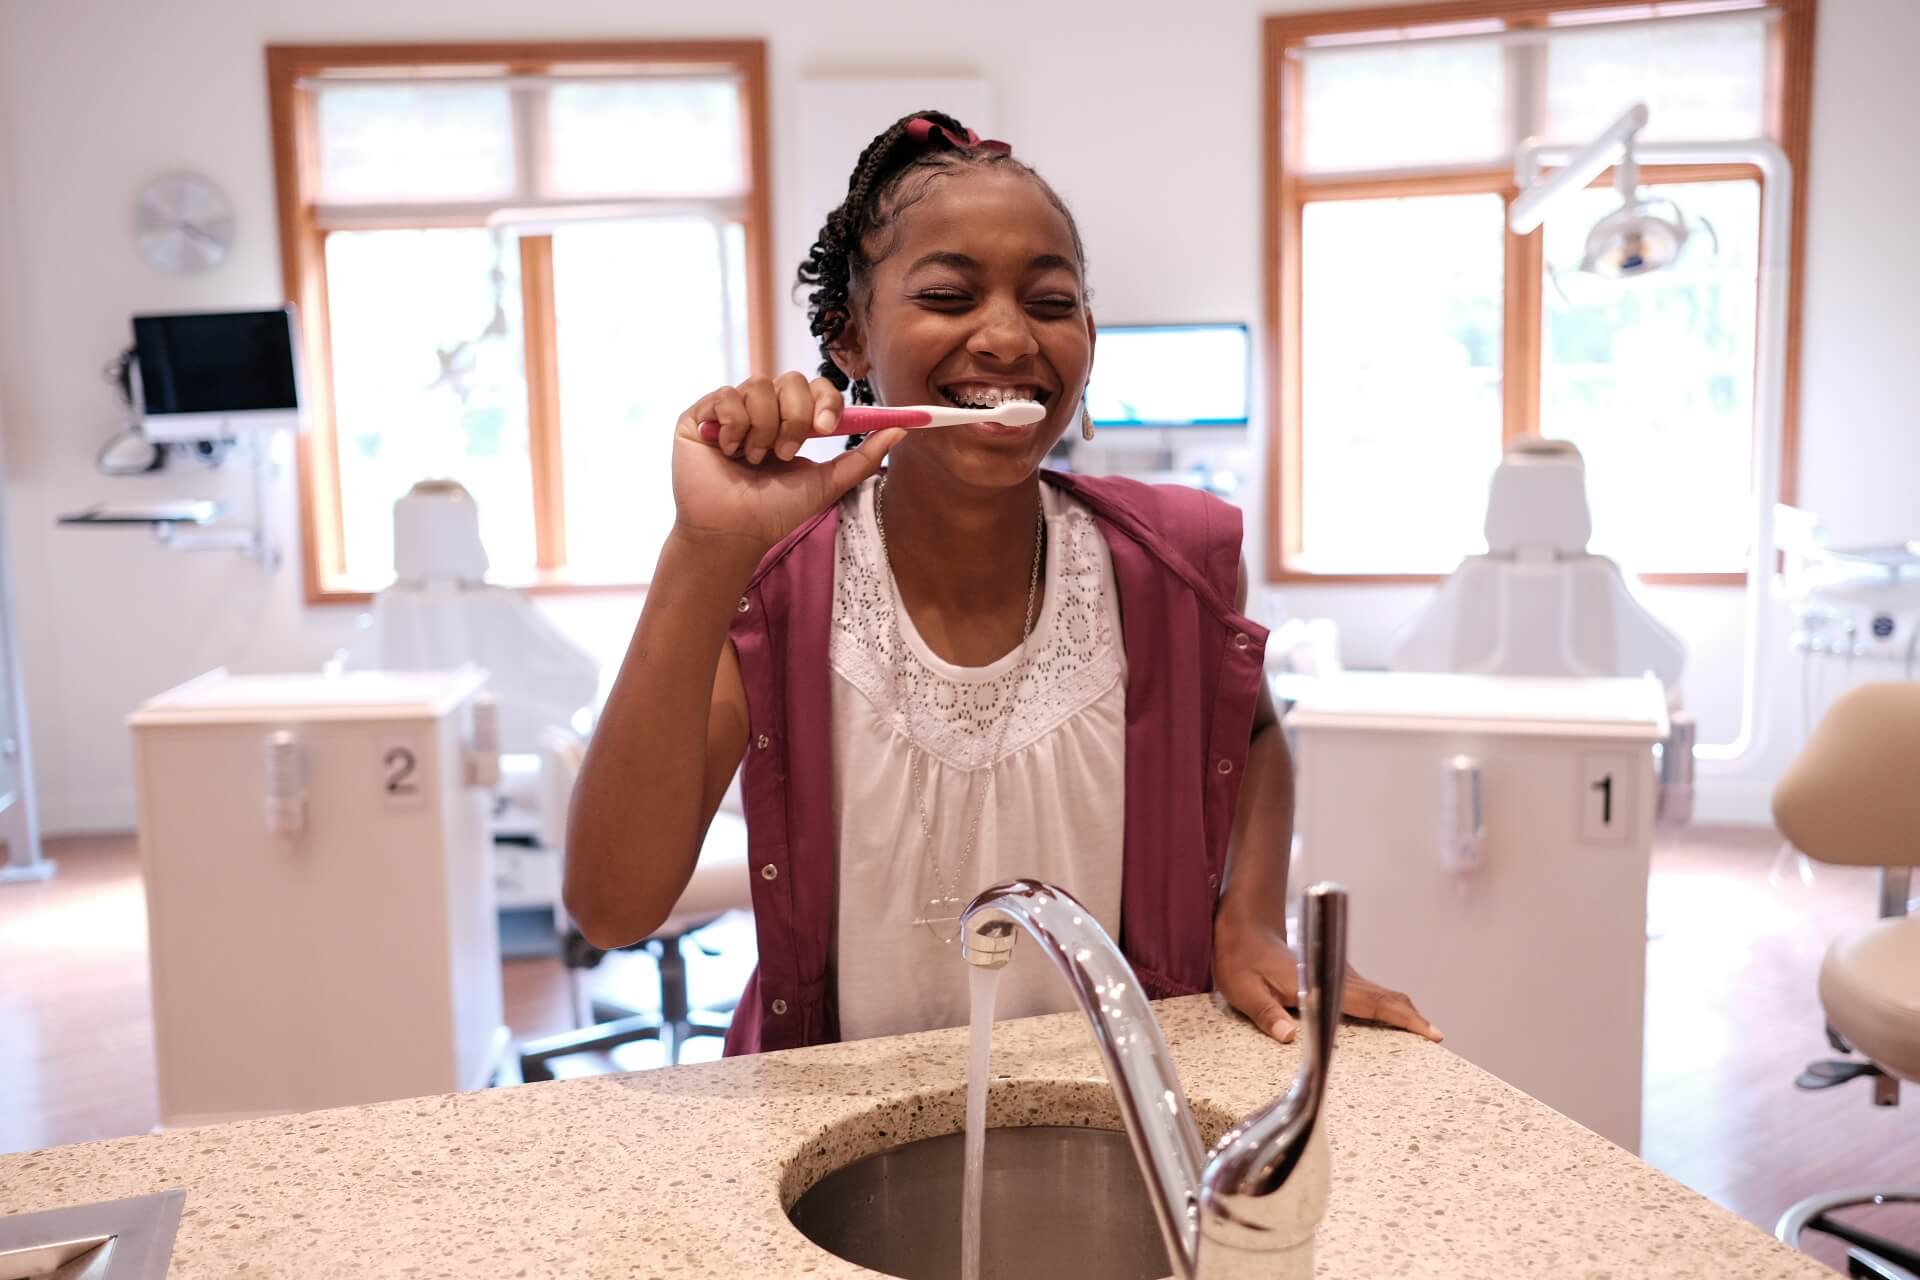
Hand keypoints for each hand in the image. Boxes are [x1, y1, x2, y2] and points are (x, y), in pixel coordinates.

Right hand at [671, 372, 904, 555]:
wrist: (734, 532)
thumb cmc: (776, 511)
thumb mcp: (827, 483)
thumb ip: (862, 457)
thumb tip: (901, 430)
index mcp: (792, 420)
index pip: (816, 387)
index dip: (825, 400)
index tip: (828, 429)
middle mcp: (763, 409)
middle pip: (790, 379)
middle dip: (794, 418)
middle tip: (784, 453)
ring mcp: (730, 410)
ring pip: (758, 387)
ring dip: (763, 429)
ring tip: (753, 461)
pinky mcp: (700, 415)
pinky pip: (726, 396)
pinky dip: (734, 427)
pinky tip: (729, 452)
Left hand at [1213, 913, 1442, 1043]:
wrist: (1244, 927)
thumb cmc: (1242, 958)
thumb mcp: (1245, 990)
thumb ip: (1267, 1014)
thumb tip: (1289, 1037)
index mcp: (1322, 981)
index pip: (1371, 1002)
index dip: (1402, 1017)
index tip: (1430, 1032)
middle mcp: (1338, 976)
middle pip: (1386, 998)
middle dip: (1413, 1019)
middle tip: (1436, 1041)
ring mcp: (1340, 974)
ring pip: (1381, 996)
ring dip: (1402, 1014)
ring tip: (1423, 1037)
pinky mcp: (1336, 976)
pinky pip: (1370, 995)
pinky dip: (1387, 1009)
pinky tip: (1392, 1023)